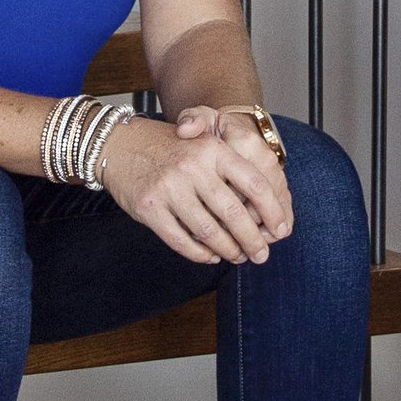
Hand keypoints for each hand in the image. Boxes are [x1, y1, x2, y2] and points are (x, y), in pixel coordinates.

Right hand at [99, 106, 293, 265]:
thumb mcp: (203, 143)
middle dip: (253, 240)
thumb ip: (231, 171)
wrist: (119, 145)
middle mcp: (193, 167)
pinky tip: (209, 256)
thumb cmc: (170, 148)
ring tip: (236, 256)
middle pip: (235, 214)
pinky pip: (182, 241)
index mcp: (213, 149)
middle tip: (261, 255)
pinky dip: (199, 254)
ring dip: (228, 250)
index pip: (255, 184)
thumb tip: (263, 213)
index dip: (273, 211)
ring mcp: (169, 188)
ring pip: (209, 232)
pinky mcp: (150, 208)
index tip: (281, 230)